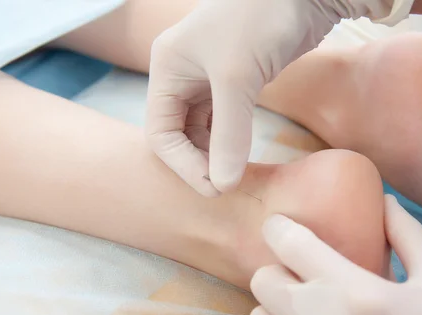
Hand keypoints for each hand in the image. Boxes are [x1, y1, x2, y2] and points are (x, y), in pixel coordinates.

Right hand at [145, 0, 408, 196]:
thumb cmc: (260, 19)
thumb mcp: (237, 79)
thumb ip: (228, 135)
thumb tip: (223, 184)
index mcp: (167, 69)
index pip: (160, 132)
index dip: (183, 165)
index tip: (214, 187)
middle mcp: (181, 74)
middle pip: (178, 134)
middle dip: (197, 163)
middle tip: (225, 187)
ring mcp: (208, 78)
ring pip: (200, 130)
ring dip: (213, 155)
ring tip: (233, 176)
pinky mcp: (235, 81)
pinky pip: (222, 121)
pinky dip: (229, 141)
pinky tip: (240, 156)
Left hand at [247, 195, 421, 314]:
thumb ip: (406, 234)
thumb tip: (384, 201)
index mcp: (358, 293)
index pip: (291, 244)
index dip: (279, 227)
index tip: (281, 225)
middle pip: (264, 280)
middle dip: (280, 267)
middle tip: (304, 270)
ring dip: (276, 307)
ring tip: (305, 306)